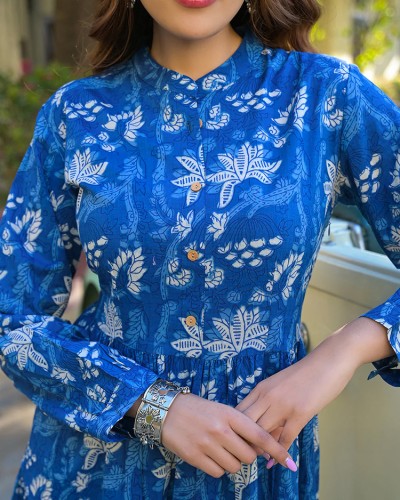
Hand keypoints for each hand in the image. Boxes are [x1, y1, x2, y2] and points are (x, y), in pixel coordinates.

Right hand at [161, 393, 296, 476]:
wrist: (166, 410)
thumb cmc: (197, 408)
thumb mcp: (221, 410)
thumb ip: (239, 425)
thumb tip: (257, 447)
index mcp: (230, 414)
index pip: (260, 435)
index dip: (276, 450)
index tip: (289, 462)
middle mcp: (221, 430)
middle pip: (248, 456)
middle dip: (247, 456)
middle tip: (238, 448)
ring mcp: (207, 444)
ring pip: (234, 466)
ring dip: (232, 462)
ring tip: (221, 450)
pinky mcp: (195, 457)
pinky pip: (217, 472)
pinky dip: (218, 468)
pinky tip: (211, 456)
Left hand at [236, 328, 362, 464]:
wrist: (328, 360)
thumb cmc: (306, 373)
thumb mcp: (280, 385)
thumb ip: (270, 402)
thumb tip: (265, 427)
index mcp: (260, 388)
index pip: (238, 412)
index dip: (235, 429)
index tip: (239, 441)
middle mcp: (267, 396)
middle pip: (245, 424)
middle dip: (243, 441)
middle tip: (247, 454)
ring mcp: (282, 405)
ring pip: (261, 433)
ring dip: (260, 449)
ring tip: (260, 460)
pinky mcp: (299, 413)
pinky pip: (285, 438)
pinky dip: (281, 452)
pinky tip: (280, 462)